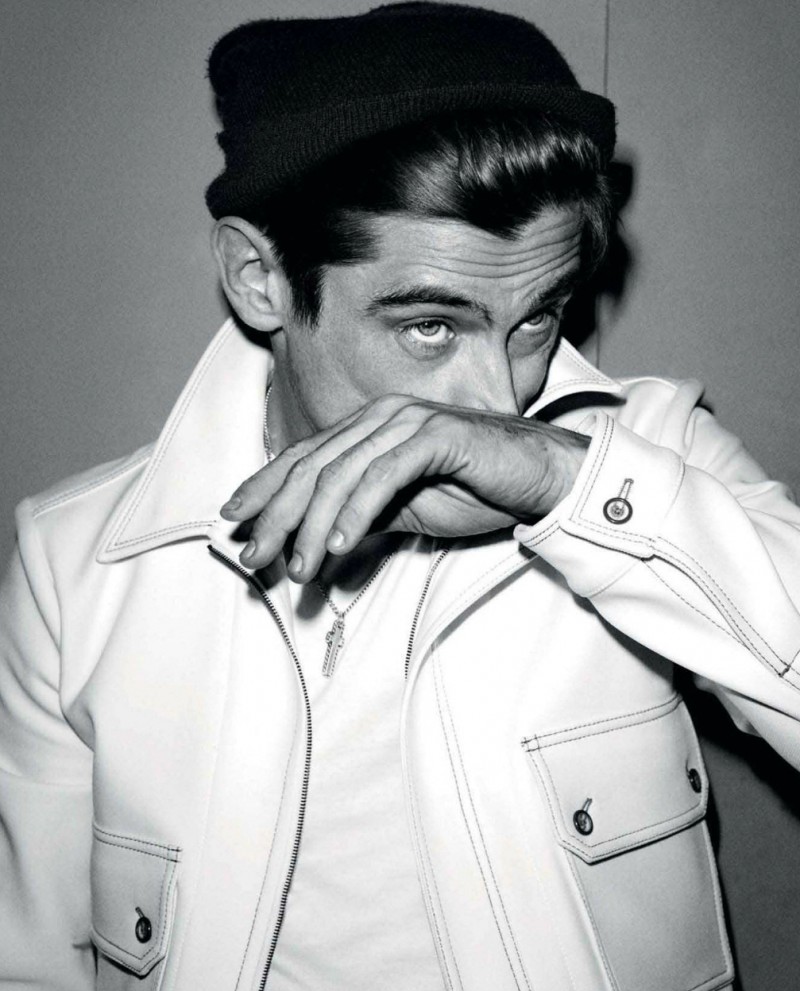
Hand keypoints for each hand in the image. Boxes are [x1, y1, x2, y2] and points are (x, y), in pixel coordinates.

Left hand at [220, 393, 588, 579]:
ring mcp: (407, 421)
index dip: (263, 488)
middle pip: (311, 466)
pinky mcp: (436, 435)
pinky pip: (383, 475)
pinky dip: (357, 512)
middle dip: (277, 516)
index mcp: (367, 428)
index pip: (302, 457)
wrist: (539, 481)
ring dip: (314, 525)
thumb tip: (316, 546)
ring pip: (340, 474)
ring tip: (301, 567)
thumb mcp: (404, 511)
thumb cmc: (475, 491)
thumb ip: (360, 517)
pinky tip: (342, 546)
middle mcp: (380, 416)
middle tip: (256, 557)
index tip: (233, 521)